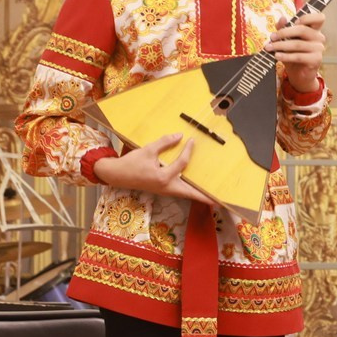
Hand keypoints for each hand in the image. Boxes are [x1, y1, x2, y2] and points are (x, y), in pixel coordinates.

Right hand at [94, 132, 208, 203]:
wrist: (116, 175)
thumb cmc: (131, 163)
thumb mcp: (147, 150)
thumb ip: (164, 143)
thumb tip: (179, 136)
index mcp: (163, 177)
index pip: (182, 163)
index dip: (188, 151)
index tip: (192, 141)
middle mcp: (166, 187)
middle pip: (191, 193)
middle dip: (205, 197)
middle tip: (220, 200)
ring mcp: (164, 190)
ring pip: (185, 194)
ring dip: (198, 195)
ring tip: (212, 197)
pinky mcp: (162, 190)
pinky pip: (179, 191)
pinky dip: (189, 191)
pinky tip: (195, 188)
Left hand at [271, 7, 326, 92]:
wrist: (298, 74)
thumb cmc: (293, 54)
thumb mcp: (287, 40)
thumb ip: (284, 28)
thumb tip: (282, 18)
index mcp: (314, 30)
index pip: (319, 18)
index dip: (308, 17)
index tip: (295, 22)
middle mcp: (319, 38)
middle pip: (303, 30)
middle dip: (284, 32)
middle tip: (272, 37)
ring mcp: (319, 49)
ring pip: (298, 44)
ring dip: (281, 45)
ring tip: (269, 48)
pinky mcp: (316, 60)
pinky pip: (299, 56)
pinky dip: (286, 56)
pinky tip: (277, 56)